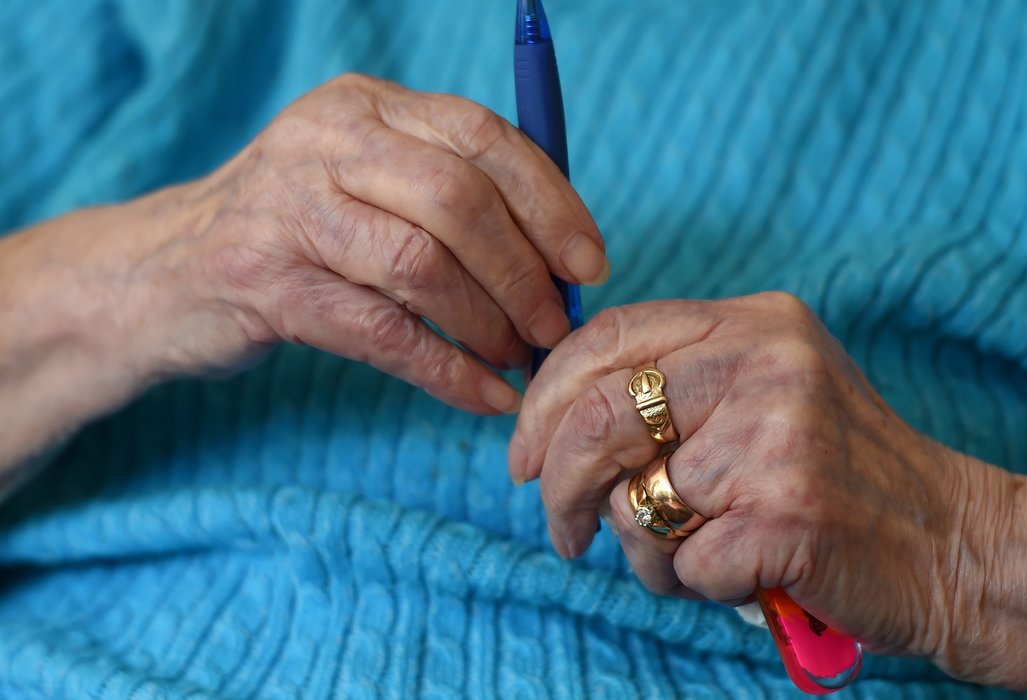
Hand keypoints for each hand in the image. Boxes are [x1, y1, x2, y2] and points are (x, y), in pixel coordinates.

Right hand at [124, 73, 606, 412]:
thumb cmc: (296, 231)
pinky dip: (448, 371)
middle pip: (459, 200)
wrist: (162, 273)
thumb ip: (451, 195)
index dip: (551, 203)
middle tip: (556, 325)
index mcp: (366, 107)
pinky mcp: (265, 285)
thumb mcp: (366, 182)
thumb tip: (564, 258)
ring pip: (421, 266)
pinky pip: (382, 334)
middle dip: (524, 273)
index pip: (482, 135)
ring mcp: (288, 211)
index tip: (589, 263)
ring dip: (490, 324)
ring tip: (521, 359)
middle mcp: (325, 143)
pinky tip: (485, 397)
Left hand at [509, 292, 1014, 662]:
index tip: (520, 453)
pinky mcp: (788, 515)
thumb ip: (683, 383)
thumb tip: (554, 419)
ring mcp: (778, 437)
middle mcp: (766, 363)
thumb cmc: (848, 477)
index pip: (607, 338)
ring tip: (698, 555)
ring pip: (634, 503)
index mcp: (756, 322)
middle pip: (599, 417)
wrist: (961, 546)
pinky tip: (748, 574)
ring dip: (646, 551)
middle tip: (564, 532)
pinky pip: (683, 564)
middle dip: (557, 487)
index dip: (544, 400)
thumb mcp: (774, 391)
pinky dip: (699, 585)